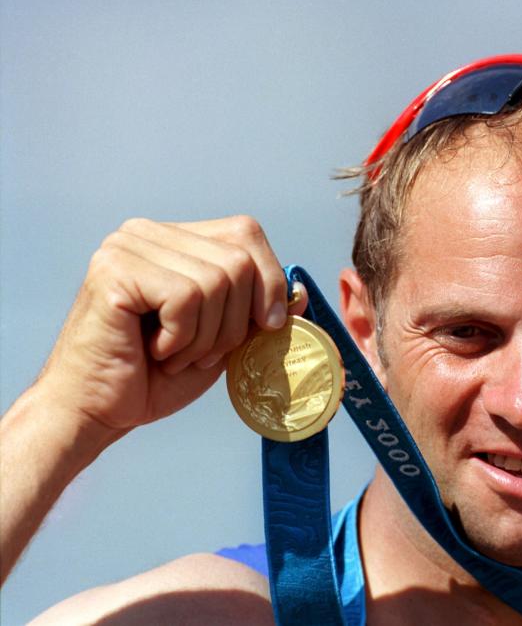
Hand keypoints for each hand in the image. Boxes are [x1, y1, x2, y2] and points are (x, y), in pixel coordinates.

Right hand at [37, 216, 305, 434]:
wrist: (98, 412)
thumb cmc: (158, 376)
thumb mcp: (225, 339)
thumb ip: (259, 311)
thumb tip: (301, 293)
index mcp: (175, 239)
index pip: (246, 232)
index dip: (270, 280)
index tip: (267, 326)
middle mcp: (148, 232)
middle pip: (239, 258)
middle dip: (236, 319)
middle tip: (202, 352)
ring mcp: (127, 246)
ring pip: (217, 280)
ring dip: (207, 336)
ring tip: (175, 354)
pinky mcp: (114, 270)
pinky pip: (186, 297)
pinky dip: (182, 337)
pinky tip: (155, 351)